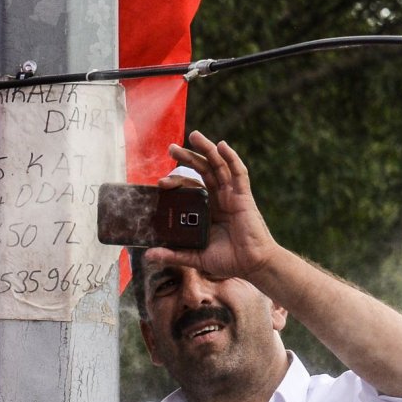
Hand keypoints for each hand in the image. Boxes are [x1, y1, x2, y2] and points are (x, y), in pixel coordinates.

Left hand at [142, 132, 279, 285]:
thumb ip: (173, 254)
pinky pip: (238, 173)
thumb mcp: (195, 257)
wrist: (252, 265)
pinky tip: (221, 146)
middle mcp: (219, 198)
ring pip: (218, 166)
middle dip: (187, 157)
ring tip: (193, 135)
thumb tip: (148, 256)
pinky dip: (231, 158)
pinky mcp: (244, 197)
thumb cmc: (229, 260)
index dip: (177, 181)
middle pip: (202, 170)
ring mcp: (232, 195)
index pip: (191, 187)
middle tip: (171, 148)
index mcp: (208, 209)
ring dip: (206, 149)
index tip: (160, 182)